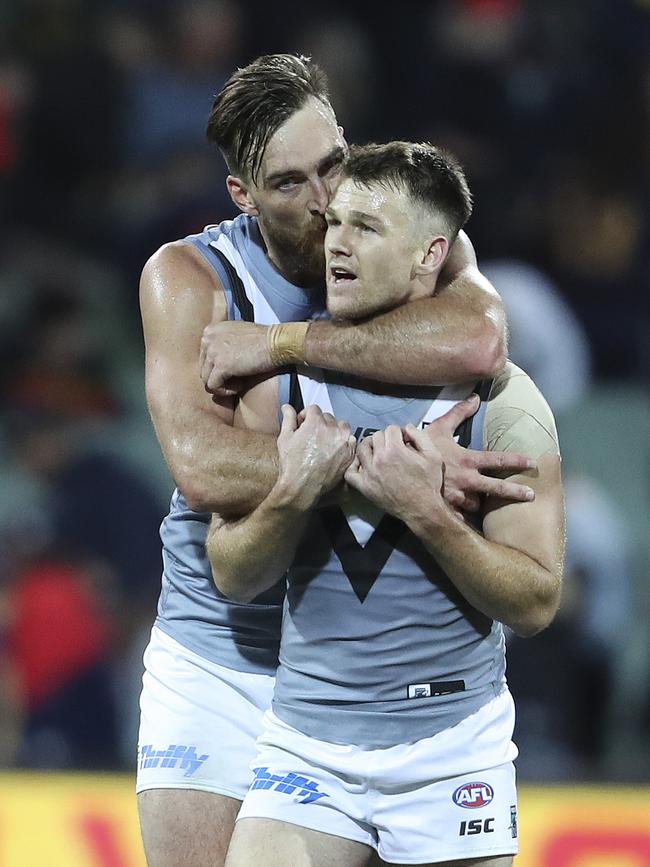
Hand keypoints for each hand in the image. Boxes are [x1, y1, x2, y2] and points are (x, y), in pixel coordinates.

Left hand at [200, 321, 272, 395]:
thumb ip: (223, 343)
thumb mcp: (236, 333)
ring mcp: (213, 352)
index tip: (233, 370)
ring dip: (222, 385)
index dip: (218, 367)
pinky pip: (214, 386)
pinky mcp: (221, 366)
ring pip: (206, 379)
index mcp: (211, 330)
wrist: (276, 342)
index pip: (204, 357)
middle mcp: (207, 338)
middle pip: (203, 368)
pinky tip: (240, 386)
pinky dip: (226, 391)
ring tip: (240, 382)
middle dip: (219, 377)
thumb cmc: (263, 339)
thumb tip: (216, 364)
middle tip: (237, 379)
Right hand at [274, 405, 355, 510]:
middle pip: (328, 417)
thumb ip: (288, 419)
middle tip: (311, 436)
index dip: (306, 416)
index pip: (314, 409)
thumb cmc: (291, 463)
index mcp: (316, 422)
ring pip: (341, 427)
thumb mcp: (285, 438)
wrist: (303, 486)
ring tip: (324, 443)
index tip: (302, 425)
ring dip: (334, 431)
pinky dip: (343, 443)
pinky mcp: (350, 453)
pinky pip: (350, 441)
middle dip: (319, 424)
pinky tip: (333, 452)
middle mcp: (333, 428)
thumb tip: (287, 407)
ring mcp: (344, 441)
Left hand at [344, 426, 446, 523]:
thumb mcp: (434, 456)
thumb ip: (420, 437)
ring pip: (362, 449)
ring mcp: (370, 473)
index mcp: (395, 449)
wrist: (422, 509)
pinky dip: (354, 466)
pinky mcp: (364, 487)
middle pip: (376, 436)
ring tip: (378, 452)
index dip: (399, 433)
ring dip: (370, 447)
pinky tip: (363, 465)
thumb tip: (407, 427)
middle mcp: (379, 459)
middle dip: (386, 438)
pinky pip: (350, 472)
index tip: (404, 441)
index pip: (391, 429)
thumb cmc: (429, 483)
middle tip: (393, 447)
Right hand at [405, 394, 535, 511]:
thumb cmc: (419, 447)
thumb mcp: (439, 427)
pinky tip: (467, 521)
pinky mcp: (445, 508)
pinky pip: (459, 518)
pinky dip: (463, 518)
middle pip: (497, 489)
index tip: (533, 462)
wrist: (397, 468)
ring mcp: (456, 497)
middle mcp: (467, 481)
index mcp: (468, 461)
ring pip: (477, 506)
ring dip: (482, 505)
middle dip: (516, 493)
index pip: (498, 460)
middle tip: (532, 496)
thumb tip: (475, 397)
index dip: (517, 460)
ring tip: (491, 510)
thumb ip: (459, 413)